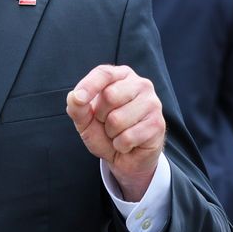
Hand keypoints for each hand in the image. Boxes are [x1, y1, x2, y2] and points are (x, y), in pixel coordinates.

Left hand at [67, 64, 165, 200]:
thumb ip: (77, 107)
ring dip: (111, 133)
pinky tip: (128, 143)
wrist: (125, 158)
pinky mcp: (158, 124)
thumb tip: (74, 96)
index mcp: (121, 76)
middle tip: (107, 123)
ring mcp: (152, 103)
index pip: (104, 73)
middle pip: (109, 96)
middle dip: (101, 116)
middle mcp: (140, 84)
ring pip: (118, 119)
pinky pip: (128, 137)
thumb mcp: (85, 120)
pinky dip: (121, 145)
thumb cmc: (104, 132)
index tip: (78, 98)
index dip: (89, 85)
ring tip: (118, 133)